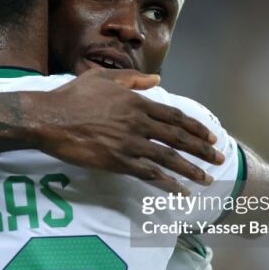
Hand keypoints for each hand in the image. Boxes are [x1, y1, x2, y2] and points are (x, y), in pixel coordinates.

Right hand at [32, 69, 224, 193]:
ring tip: (206, 179)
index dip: (195, 128)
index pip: (174, 116)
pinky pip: (149, 174)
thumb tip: (156, 80)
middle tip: (219, 159)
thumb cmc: (72, 96)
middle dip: (202, 150)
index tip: (210, 136)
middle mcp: (138, 122)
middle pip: (178, 138)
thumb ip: (132, 80)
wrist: (49, 118)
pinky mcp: (117, 162)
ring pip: (168, 158)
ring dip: (191, 170)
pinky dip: (167, 183)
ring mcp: (129, 143)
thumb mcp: (102, 78)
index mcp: (136, 101)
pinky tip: (180, 191)